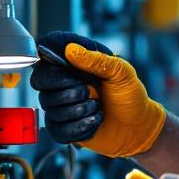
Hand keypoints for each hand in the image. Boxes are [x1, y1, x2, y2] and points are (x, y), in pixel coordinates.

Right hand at [30, 31, 165, 156]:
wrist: (138, 127)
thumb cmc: (130, 96)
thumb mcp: (121, 72)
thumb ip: (97, 60)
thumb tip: (70, 49)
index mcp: (75, 63)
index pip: (45, 56)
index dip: (48, 63)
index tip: (68, 73)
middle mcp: (63, 82)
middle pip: (40, 82)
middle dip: (66, 90)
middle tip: (89, 92)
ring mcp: (62, 105)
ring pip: (49, 107)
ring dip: (77, 110)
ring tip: (97, 108)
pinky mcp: (63, 126)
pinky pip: (56, 128)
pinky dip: (78, 126)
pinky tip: (94, 121)